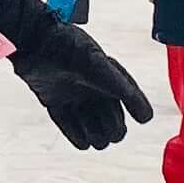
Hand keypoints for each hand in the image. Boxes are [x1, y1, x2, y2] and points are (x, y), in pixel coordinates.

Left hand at [9, 21, 152, 151]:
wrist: (36, 43)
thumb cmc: (72, 51)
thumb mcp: (102, 69)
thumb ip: (126, 91)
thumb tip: (147, 118)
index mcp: (110, 79)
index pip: (132, 103)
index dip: (136, 111)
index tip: (140, 118)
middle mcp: (95, 90)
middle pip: (114, 125)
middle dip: (114, 130)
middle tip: (108, 126)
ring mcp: (75, 99)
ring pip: (94, 132)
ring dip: (96, 136)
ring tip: (92, 132)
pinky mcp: (56, 105)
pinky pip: (71, 130)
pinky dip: (77, 137)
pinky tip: (82, 140)